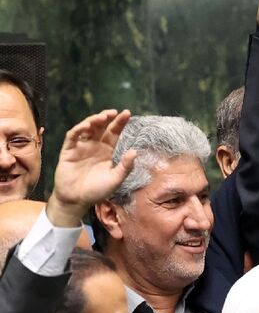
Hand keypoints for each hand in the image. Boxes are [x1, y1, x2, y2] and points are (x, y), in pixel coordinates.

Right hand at [46, 110, 135, 227]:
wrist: (77, 200)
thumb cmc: (97, 190)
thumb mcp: (116, 179)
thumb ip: (125, 166)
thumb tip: (135, 152)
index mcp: (107, 150)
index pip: (114, 132)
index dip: (119, 123)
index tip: (127, 113)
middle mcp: (94, 146)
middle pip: (101, 127)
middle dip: (107, 118)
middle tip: (114, 112)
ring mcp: (81, 147)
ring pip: (87, 128)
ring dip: (94, 121)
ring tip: (102, 117)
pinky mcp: (68, 151)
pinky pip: (72, 136)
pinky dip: (79, 129)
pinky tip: (87, 126)